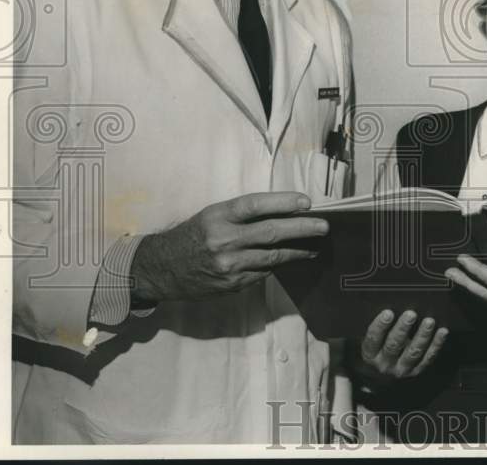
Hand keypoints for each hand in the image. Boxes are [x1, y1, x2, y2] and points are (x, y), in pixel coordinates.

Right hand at [130, 191, 327, 303]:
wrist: (161, 269)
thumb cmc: (193, 235)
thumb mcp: (213, 215)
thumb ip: (244, 215)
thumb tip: (285, 213)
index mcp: (218, 216)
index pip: (256, 205)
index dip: (284, 202)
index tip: (307, 202)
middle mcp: (223, 241)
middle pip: (271, 233)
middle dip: (303, 229)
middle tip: (325, 227)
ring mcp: (228, 266)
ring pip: (273, 257)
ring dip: (298, 251)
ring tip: (316, 246)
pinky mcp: (232, 285)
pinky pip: (262, 273)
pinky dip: (278, 265)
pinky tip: (291, 260)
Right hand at [355, 309, 447, 382]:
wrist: (382, 378)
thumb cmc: (377, 349)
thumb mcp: (371, 341)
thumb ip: (377, 327)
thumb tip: (388, 306)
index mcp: (370, 354)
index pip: (373, 339)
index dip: (380, 326)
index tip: (388, 312)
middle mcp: (385, 364)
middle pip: (393, 346)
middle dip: (403, 329)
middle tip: (411, 314)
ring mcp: (402, 368)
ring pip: (413, 352)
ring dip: (422, 336)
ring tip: (429, 321)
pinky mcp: (417, 370)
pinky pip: (428, 357)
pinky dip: (436, 344)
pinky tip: (442, 332)